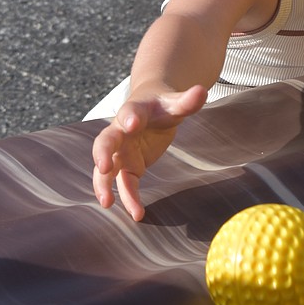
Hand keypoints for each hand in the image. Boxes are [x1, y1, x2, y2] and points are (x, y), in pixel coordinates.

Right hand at [92, 85, 207, 220]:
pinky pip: (124, 184)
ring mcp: (121, 151)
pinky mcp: (128, 166)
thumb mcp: (176, 102)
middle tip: (102, 167)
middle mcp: (121, 131)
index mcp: (134, 110)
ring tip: (107, 202)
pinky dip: (127, 198)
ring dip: (104, 185)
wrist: (151, 108)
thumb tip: (202, 91)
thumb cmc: (163, 105)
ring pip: (107, 169)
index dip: (130, 117)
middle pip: (105, 141)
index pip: (130, 112)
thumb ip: (187, 100)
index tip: (132, 123)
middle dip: (101, 153)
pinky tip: (136, 214)